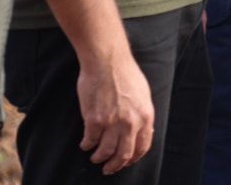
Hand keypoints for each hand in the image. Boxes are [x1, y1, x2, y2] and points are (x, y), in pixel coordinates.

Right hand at [78, 47, 154, 174]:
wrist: (107, 61)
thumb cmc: (126, 74)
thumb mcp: (143, 95)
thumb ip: (142, 114)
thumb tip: (141, 131)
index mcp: (145, 116)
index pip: (142, 147)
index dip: (133, 158)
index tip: (126, 162)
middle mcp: (130, 123)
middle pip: (124, 155)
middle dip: (115, 166)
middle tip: (109, 169)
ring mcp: (112, 122)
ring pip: (105, 151)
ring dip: (99, 158)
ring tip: (95, 158)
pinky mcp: (94, 120)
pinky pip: (90, 141)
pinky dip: (86, 145)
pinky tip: (85, 144)